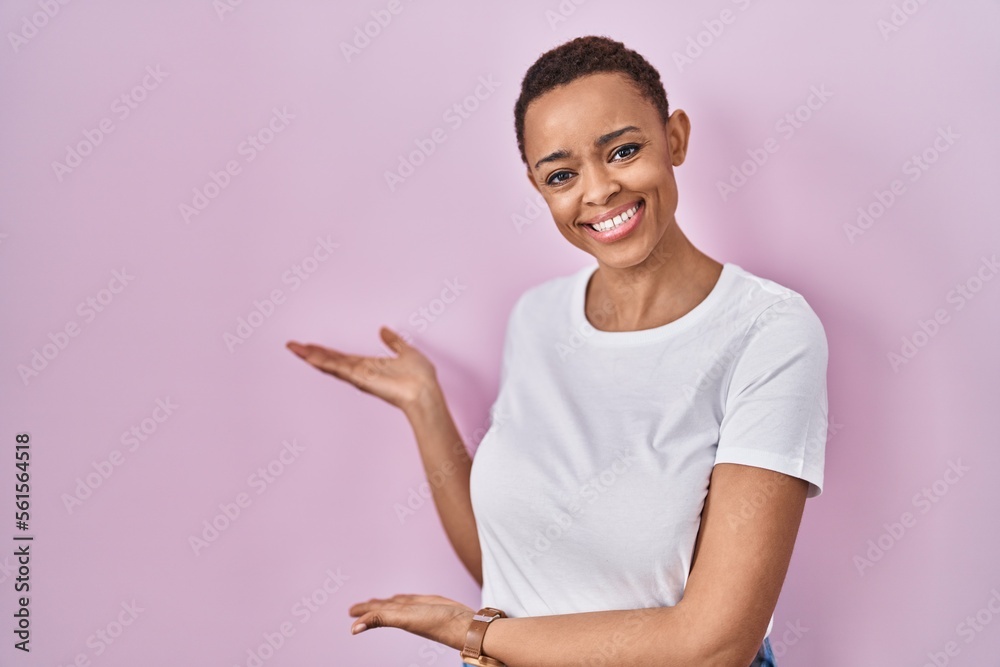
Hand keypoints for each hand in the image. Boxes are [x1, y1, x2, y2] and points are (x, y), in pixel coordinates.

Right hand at [286, 326, 438, 412]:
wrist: (426, 392)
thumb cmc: (421, 377)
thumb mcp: (406, 352)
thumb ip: (394, 342)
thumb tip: (384, 330)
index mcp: (369, 366)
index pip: (341, 358)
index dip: (325, 351)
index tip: (310, 346)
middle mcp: (360, 372)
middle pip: (331, 361)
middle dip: (312, 353)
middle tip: (292, 345)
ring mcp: (359, 376)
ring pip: (330, 364)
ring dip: (312, 356)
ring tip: (294, 348)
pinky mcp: (361, 378)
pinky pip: (339, 368)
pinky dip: (324, 362)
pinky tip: (310, 356)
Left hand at [348, 593, 474, 649]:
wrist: (465, 623)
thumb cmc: (437, 623)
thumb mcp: (404, 619)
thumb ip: (380, 619)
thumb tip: (353, 628)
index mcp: (397, 617)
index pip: (376, 612)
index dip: (363, 611)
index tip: (350, 612)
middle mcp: (406, 612)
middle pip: (384, 607)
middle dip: (371, 607)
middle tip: (356, 607)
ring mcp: (418, 608)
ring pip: (397, 603)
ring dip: (385, 602)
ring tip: (376, 602)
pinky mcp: (431, 603)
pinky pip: (412, 599)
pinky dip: (404, 598)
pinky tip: (405, 599)